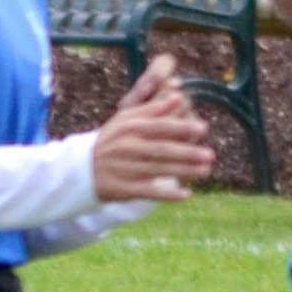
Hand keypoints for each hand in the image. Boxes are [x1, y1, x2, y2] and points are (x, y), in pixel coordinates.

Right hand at [90, 54, 215, 202]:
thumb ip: (153, 109)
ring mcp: (125, 170)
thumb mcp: (127, 120)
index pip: (158, 127)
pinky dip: (167, 194)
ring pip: (158, 170)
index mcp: (129, 128)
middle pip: (161, 150)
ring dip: (183, 171)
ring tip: (206, 171)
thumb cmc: (112, 141)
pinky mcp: (124, 189)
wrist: (82, 169)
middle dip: (187, 152)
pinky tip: (186, 195)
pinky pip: (149, 192)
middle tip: (210, 154)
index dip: (181, 127)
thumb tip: (179, 96)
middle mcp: (127, 148)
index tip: (203, 128)